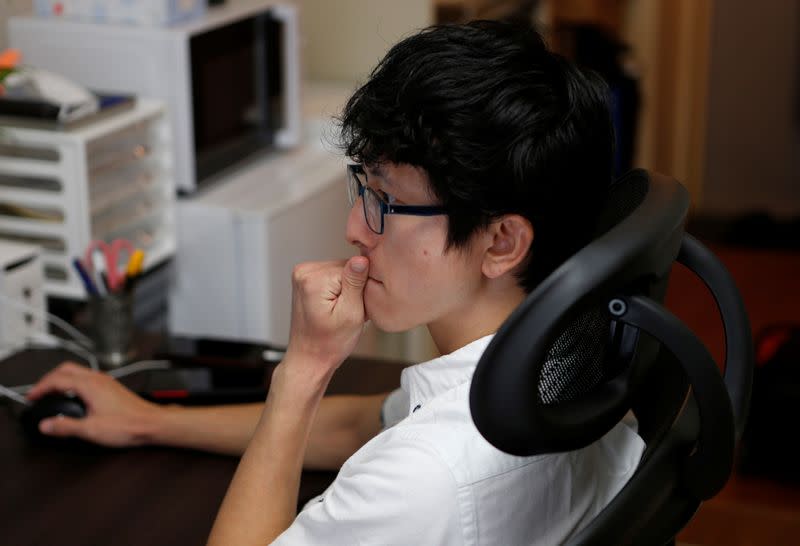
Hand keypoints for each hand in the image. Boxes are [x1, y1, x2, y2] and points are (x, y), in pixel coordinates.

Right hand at [26, 362, 160, 446]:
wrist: (152, 423)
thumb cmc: (128, 425)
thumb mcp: (91, 430)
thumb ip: (65, 427)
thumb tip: (46, 425)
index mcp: (90, 385)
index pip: (57, 379)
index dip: (40, 388)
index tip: (31, 397)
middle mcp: (98, 378)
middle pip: (66, 369)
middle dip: (49, 379)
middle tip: (39, 393)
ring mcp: (106, 381)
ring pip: (78, 371)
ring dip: (62, 380)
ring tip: (53, 395)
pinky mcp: (111, 387)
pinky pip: (87, 378)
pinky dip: (74, 383)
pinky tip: (74, 397)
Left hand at [284, 256, 369, 376]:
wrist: (309, 358)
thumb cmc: (328, 344)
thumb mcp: (351, 314)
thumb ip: (355, 283)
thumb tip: (361, 259)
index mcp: (314, 279)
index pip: (354, 267)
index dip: (362, 287)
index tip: (356, 306)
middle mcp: (304, 272)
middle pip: (346, 267)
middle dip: (354, 288)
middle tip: (349, 312)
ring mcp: (302, 275)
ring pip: (341, 271)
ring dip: (347, 289)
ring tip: (340, 311)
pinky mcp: (305, 279)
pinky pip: (332, 276)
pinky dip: (339, 290)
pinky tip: (335, 307)